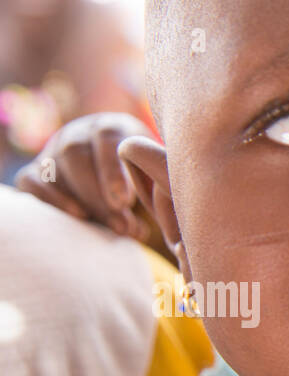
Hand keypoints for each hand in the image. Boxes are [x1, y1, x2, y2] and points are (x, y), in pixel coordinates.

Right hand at [15, 113, 155, 241]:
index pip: (106, 136)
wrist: (113, 176)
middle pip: (75, 152)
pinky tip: (78, 217)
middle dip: (97, 192)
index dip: (113, 169)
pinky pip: (31, 181)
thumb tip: (138, 231)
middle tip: (121, 223)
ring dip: (82, 200)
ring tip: (109, 227)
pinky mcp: (36, 170)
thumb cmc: (142, 178)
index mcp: (111, 127)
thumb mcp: (152, 176)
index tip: (125, 201)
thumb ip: (152, 193)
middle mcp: (78, 133)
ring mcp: (54, 150)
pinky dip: (50, 200)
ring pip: (55, 167)